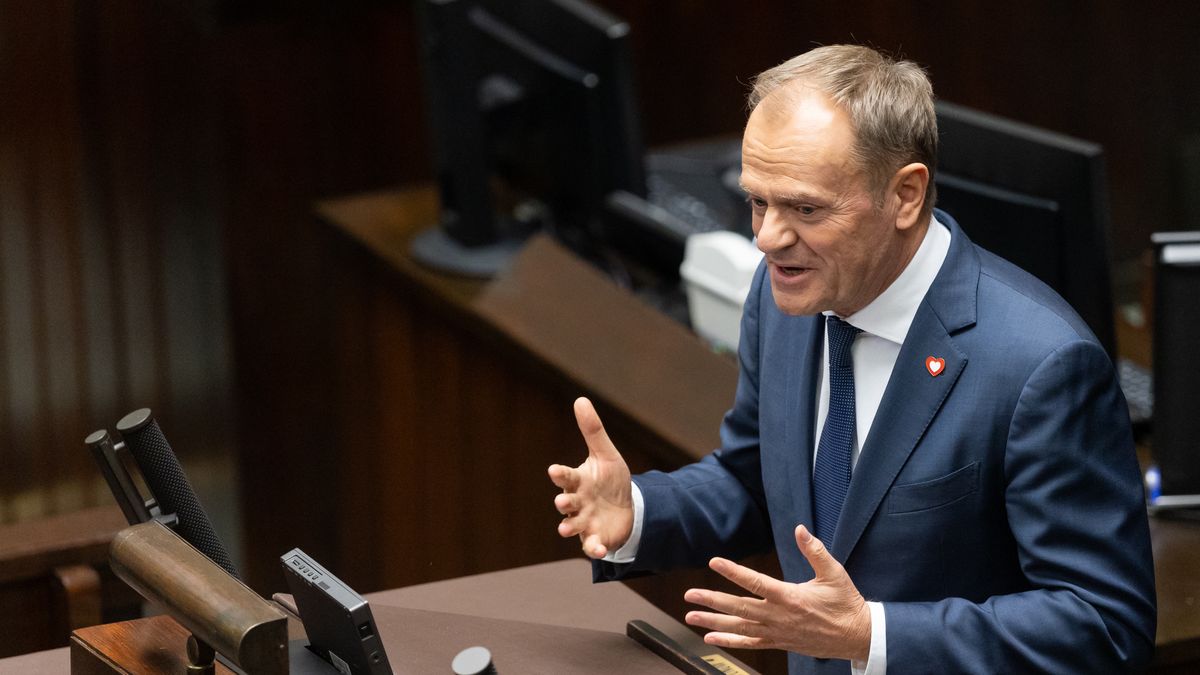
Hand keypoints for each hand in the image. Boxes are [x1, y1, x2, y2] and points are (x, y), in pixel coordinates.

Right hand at [547, 397, 633, 558]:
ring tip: (565, 528)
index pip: (566, 477)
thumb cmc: (610, 481)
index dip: (560, 475)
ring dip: (568, 527)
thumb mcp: (606, 455)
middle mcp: (577, 503)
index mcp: (579, 482)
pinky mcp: (595, 538)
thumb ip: (593, 431)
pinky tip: (600, 550)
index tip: (554, 470)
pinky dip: (594, 549)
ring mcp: (584, 522)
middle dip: (564, 502)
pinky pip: (591, 546)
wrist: (626, 509)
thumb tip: (581, 399)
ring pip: (572, 526)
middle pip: (566, 503)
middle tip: (562, 501)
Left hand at [683, 525, 871, 660]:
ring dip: (713, 623)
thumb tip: (800, 529)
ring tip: (691, 618)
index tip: (714, 562)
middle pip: (739, 607)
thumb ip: (815, 551)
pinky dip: (730, 641)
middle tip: (690, 595)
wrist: (858, 636)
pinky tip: (710, 639)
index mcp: (790, 597)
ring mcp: (777, 632)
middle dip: (712, 601)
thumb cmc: (846, 603)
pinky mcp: (779, 642)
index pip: (755, 582)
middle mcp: (779, 616)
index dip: (733, 572)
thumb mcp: (834, 573)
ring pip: (740, 627)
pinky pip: (750, 643)